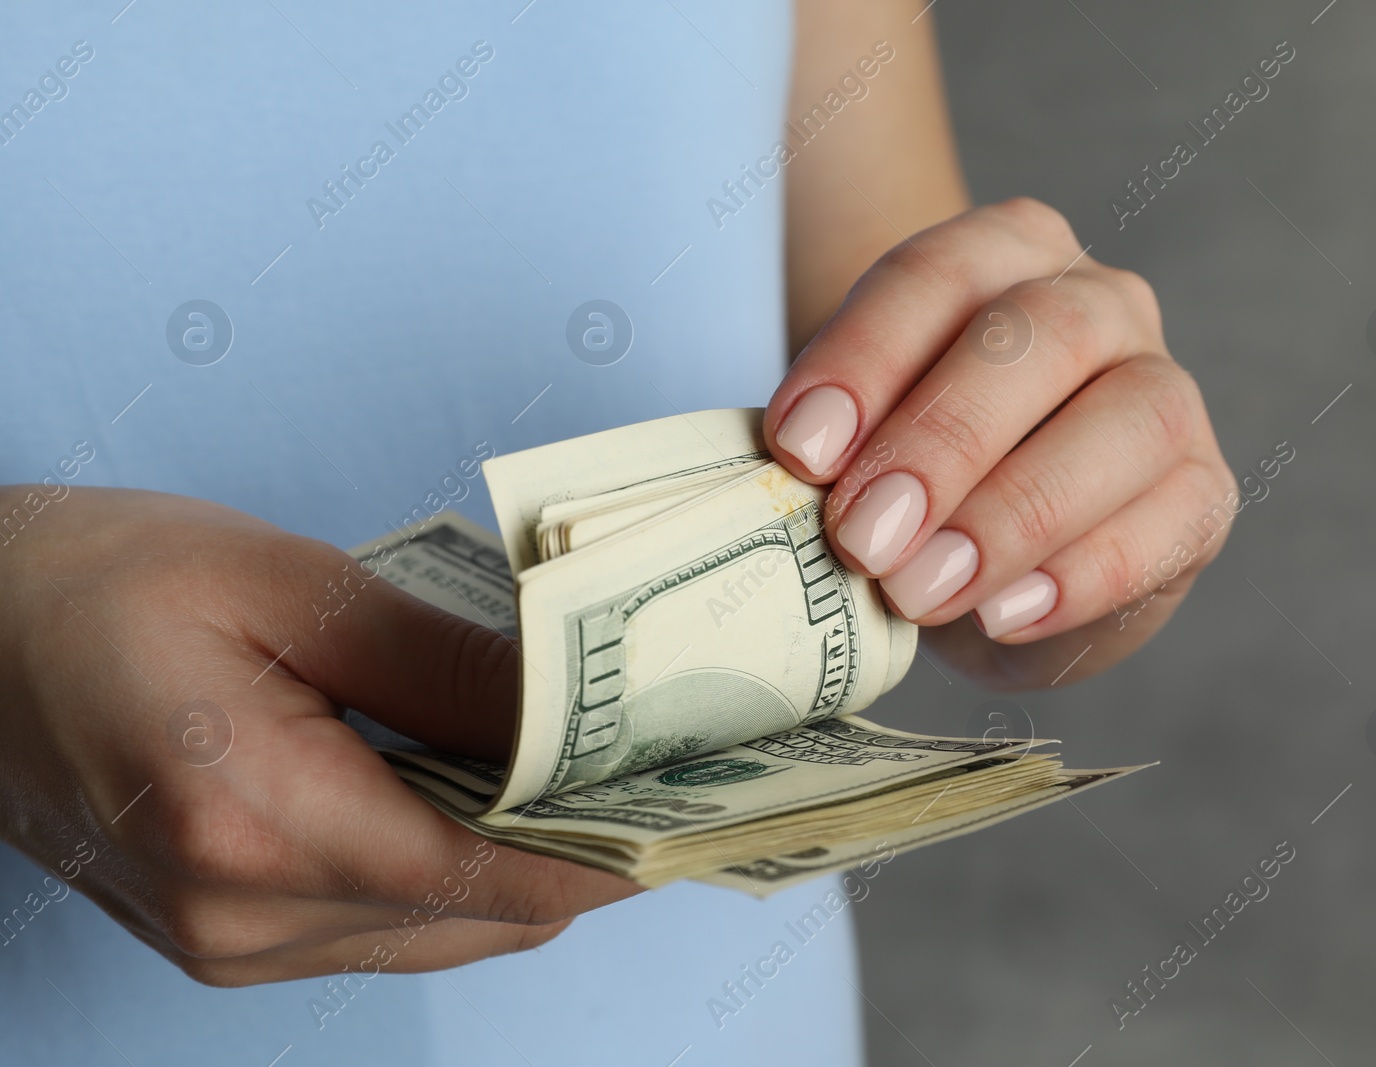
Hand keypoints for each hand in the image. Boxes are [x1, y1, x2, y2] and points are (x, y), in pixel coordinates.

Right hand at [0, 487, 637, 985]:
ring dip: (526, 862)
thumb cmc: (96, 582)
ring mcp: (230, 944)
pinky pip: (388, 924)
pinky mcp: (227, 938)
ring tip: (592, 772)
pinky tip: (489, 796)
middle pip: (483, 915)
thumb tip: (577, 709)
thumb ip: (446, 666)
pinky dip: (456, 870)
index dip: (610, 847)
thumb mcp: (287, 588)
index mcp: (253, 820)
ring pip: (446, 930)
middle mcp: (243, 916)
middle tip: (663, 764)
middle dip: (585, 848)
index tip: (698, 805)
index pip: (490, 874)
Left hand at [765, 199, 1233, 678]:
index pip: (935, 275)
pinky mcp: (1203, 494)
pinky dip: (1080, 576)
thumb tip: (803, 482)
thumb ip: (839, 445)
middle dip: (941, 440)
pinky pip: (1166, 523)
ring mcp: (1165, 393)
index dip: (865, 358)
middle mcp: (1098, 302)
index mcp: (1004, 251)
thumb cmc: (913, 474)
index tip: (800, 449)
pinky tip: (1003, 616)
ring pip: (1125, 421)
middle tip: (864, 537)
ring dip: (1012, 514)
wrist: (986, 557)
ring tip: (921, 591)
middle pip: (1036, 335)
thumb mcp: (858, 444)